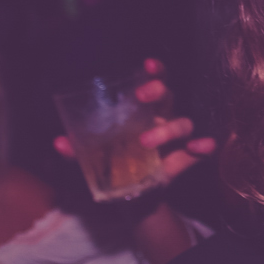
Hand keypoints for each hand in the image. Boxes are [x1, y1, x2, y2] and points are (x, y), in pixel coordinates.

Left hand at [52, 58, 217, 187]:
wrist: (135, 199)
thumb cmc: (118, 168)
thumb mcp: (96, 160)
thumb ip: (79, 152)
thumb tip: (60, 142)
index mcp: (145, 112)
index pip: (155, 83)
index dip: (155, 72)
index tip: (147, 64)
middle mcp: (164, 119)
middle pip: (169, 97)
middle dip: (158, 91)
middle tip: (140, 96)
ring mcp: (177, 140)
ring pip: (183, 124)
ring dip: (168, 129)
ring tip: (146, 141)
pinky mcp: (185, 160)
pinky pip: (201, 152)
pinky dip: (203, 147)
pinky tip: (199, 147)